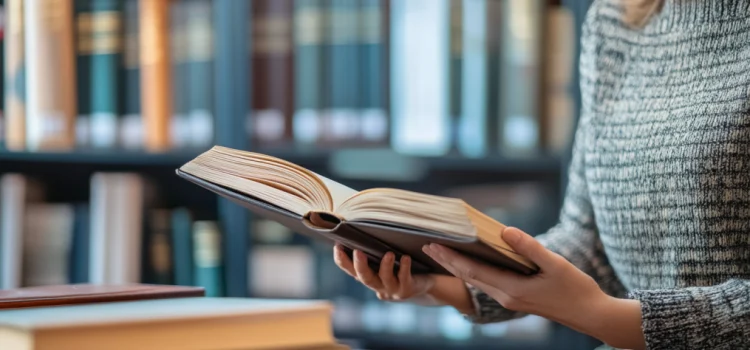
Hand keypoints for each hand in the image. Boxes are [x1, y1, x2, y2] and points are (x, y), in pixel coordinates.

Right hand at [333, 244, 434, 300]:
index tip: (338, 246)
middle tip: (357, 251)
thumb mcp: (383, 261)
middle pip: (365, 278)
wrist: (422, 285)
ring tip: (388, 253)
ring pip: (385, 279)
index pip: (351, 270)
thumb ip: (373, 252)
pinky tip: (405, 258)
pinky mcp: (407, 289)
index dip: (342, 260)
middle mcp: (377, 285)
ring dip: (385, 266)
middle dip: (360, 265)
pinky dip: (404, 268)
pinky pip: (405, 278)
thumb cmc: (399, 268)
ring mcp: (392, 289)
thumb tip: (360, 231)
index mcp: (368, 277)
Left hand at [422, 227, 644, 348]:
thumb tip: (504, 231)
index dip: (451, 257)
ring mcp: (509, 299)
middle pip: (469, 276)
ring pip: (476, 280)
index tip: (433, 244)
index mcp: (511, 289)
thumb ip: (529, 247)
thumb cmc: (575, 288)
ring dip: (457, 266)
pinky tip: (469, 260)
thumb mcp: (554, 264)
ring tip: (441, 251)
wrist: (589, 314)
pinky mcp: (515, 297)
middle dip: (447, 261)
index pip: (473, 270)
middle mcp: (505, 296)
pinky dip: (473, 270)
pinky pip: (487, 282)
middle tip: (426, 245)